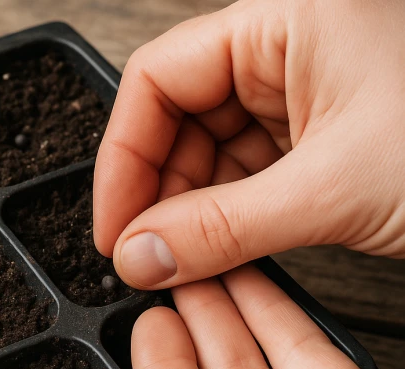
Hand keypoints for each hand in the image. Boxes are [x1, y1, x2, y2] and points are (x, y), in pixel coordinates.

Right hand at [93, 0, 404, 288]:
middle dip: (159, 195)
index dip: (124, 157)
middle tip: (147, 257)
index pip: (159, 77)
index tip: (114, 226)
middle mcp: (288, 52)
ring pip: (211, 155)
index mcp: (287, 22)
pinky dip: (230, 222)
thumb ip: (223, 227)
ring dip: (192, 215)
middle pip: (179, 119)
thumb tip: (139, 255)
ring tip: (185, 265)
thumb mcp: (334, 190)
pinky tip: (220, 256)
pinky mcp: (323, 141)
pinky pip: (249, 179)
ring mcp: (305, 96)